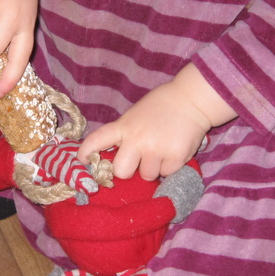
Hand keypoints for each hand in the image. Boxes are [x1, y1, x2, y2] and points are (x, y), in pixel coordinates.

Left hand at [77, 66, 235, 180]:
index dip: (87, 152)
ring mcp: (155, 150)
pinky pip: (167, 174)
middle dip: (129, 170)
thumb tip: (119, 156)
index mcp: (124, 126)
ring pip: (147, 175)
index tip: (82, 160)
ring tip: (164, 148)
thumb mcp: (136, 115)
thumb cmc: (162, 106)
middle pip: (121, 171)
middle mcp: (136, 140)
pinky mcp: (174, 158)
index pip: (98, 140)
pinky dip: (171, 166)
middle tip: (140, 159)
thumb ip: (126, 133)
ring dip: (154, 167)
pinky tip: (175, 149)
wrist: (192, 100)